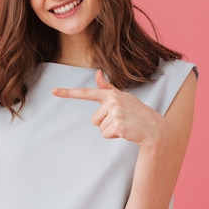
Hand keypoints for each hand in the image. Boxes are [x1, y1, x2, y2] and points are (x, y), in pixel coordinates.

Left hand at [52, 70, 167, 144]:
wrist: (154, 128)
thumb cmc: (136, 113)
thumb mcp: (122, 98)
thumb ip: (107, 88)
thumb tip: (98, 72)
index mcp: (111, 94)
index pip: (86, 92)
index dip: (68, 92)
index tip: (53, 91)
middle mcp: (112, 101)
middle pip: (94, 120)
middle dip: (105, 123)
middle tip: (121, 120)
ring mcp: (116, 112)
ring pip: (99, 128)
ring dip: (110, 130)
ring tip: (125, 125)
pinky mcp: (118, 125)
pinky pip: (105, 134)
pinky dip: (114, 136)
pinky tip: (126, 131)